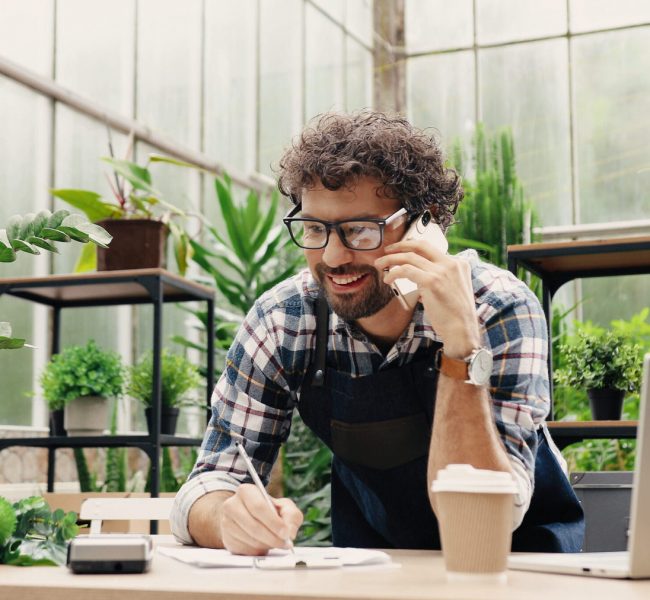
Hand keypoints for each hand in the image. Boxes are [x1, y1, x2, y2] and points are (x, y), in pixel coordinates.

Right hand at [220, 484, 302, 554]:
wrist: (248, 518)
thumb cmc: (269, 511)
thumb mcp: (284, 507)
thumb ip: (291, 516)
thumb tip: (290, 532)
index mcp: (246, 491)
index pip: (258, 507)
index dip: (273, 522)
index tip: (286, 533)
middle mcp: (232, 505)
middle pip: (254, 526)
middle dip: (272, 538)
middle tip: (285, 543)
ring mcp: (226, 523)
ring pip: (250, 540)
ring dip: (267, 545)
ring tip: (275, 542)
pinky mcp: (227, 540)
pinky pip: (245, 550)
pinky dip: (258, 551)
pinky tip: (263, 544)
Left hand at [375, 238, 480, 356]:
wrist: (462, 330)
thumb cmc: (455, 316)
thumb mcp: (453, 290)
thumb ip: (439, 279)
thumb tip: (419, 278)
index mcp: (459, 264)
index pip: (431, 249)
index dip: (413, 248)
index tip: (401, 251)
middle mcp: (451, 263)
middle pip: (420, 246)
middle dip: (400, 246)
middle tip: (387, 250)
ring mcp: (442, 271)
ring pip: (410, 257)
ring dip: (391, 259)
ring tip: (379, 264)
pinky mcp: (432, 281)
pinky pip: (406, 270)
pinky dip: (394, 273)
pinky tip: (388, 279)